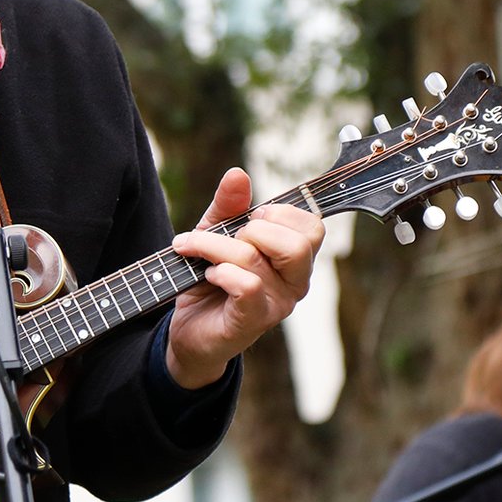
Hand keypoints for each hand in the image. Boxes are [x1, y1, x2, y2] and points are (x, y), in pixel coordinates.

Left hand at [166, 168, 324, 389]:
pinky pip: (246, 285)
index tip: (249, 218)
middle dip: (254, 229)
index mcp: (296, 258)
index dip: (279, 212)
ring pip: (257, 258)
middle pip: (299, 242)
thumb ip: (229, 205)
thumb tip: (237, 173)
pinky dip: (221, 272)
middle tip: (231, 237)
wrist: (189, 328)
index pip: (313, 225)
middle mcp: (296, 282)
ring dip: (216, 246)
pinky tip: (209, 275)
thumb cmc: (210, 278)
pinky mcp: (253, 321)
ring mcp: (278, 304)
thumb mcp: (216, 232)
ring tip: (197, 251)